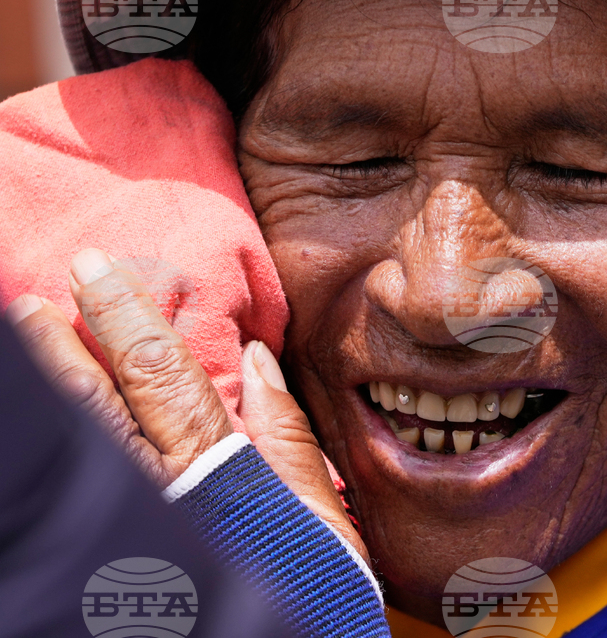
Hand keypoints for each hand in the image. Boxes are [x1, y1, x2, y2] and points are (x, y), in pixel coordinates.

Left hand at [6, 248, 367, 562]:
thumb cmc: (311, 595)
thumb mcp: (317, 517)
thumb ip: (285, 438)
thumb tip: (257, 358)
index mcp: (214, 474)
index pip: (159, 374)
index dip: (124, 316)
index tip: (96, 270)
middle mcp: (159, 496)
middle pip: (96, 405)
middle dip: (60, 347)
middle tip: (33, 301)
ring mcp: (129, 529)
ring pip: (74, 444)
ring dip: (47, 389)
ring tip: (26, 344)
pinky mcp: (116, 557)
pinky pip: (73, 492)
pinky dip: (58, 445)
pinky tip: (51, 423)